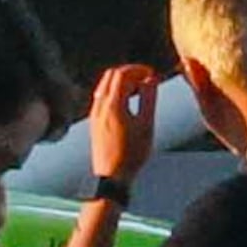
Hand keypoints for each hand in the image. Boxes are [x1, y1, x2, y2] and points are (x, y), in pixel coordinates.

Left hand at [87, 65, 162, 186]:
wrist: (111, 177)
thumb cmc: (132, 154)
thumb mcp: (146, 125)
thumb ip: (149, 99)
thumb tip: (151, 80)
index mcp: (113, 104)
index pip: (122, 74)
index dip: (138, 69)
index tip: (152, 74)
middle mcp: (100, 105)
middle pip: (111, 75)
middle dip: (129, 73)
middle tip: (146, 79)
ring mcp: (94, 113)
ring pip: (105, 85)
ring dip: (121, 82)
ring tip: (138, 90)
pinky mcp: (94, 121)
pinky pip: (102, 97)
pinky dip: (115, 92)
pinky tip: (127, 103)